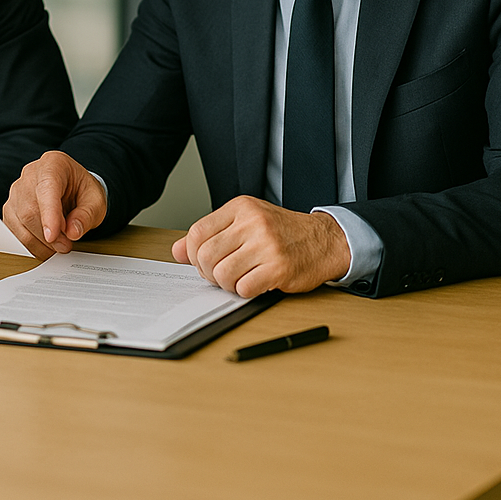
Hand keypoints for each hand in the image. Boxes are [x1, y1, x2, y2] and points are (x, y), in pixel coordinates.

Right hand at [2, 151, 107, 258]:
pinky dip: (31, 244)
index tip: (52, 236)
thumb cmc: (82, 190)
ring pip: (20, 222)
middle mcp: (31, 174)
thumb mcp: (96, 201)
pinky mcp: (11, 208)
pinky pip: (15, 230)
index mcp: (54, 164)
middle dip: (48, 235)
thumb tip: (73, 232)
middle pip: (30, 209)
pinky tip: (46, 245)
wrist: (73, 188)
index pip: (46, 188)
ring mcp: (17, 191)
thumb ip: (86, 215)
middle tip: (66, 245)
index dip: (49, 214)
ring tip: (59, 245)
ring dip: (40, 242)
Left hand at [171, 196, 350, 297]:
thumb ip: (210, 234)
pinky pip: (244, 288)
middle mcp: (253, 223)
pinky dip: (243, 291)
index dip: (192, 253)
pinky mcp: (279, 268)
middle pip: (206, 255)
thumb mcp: (244, 223)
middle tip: (219, 275)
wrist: (324, 240)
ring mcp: (267, 245)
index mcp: (240, 208)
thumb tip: (176, 251)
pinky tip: (253, 284)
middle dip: (207, 272)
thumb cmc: (281, 232)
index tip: (201, 261)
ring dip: (225, 284)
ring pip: (222, 274)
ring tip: (236, 280)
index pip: (197, 232)